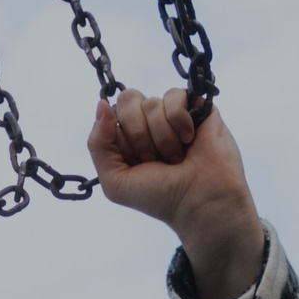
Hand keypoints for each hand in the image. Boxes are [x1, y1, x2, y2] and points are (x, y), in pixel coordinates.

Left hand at [87, 87, 264, 298]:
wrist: (200, 203)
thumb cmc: (160, 197)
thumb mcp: (115, 182)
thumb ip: (98, 144)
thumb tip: (101, 104)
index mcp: (127, 138)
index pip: (110, 114)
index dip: (122, 138)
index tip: (138, 162)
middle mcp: (148, 123)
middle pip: (128, 100)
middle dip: (139, 134)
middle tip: (155, 159)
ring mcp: (172, 115)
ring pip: (152, 102)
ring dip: (163, 137)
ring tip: (177, 157)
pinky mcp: (196, 108)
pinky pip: (175, 95)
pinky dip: (178, 121)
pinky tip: (190, 139)